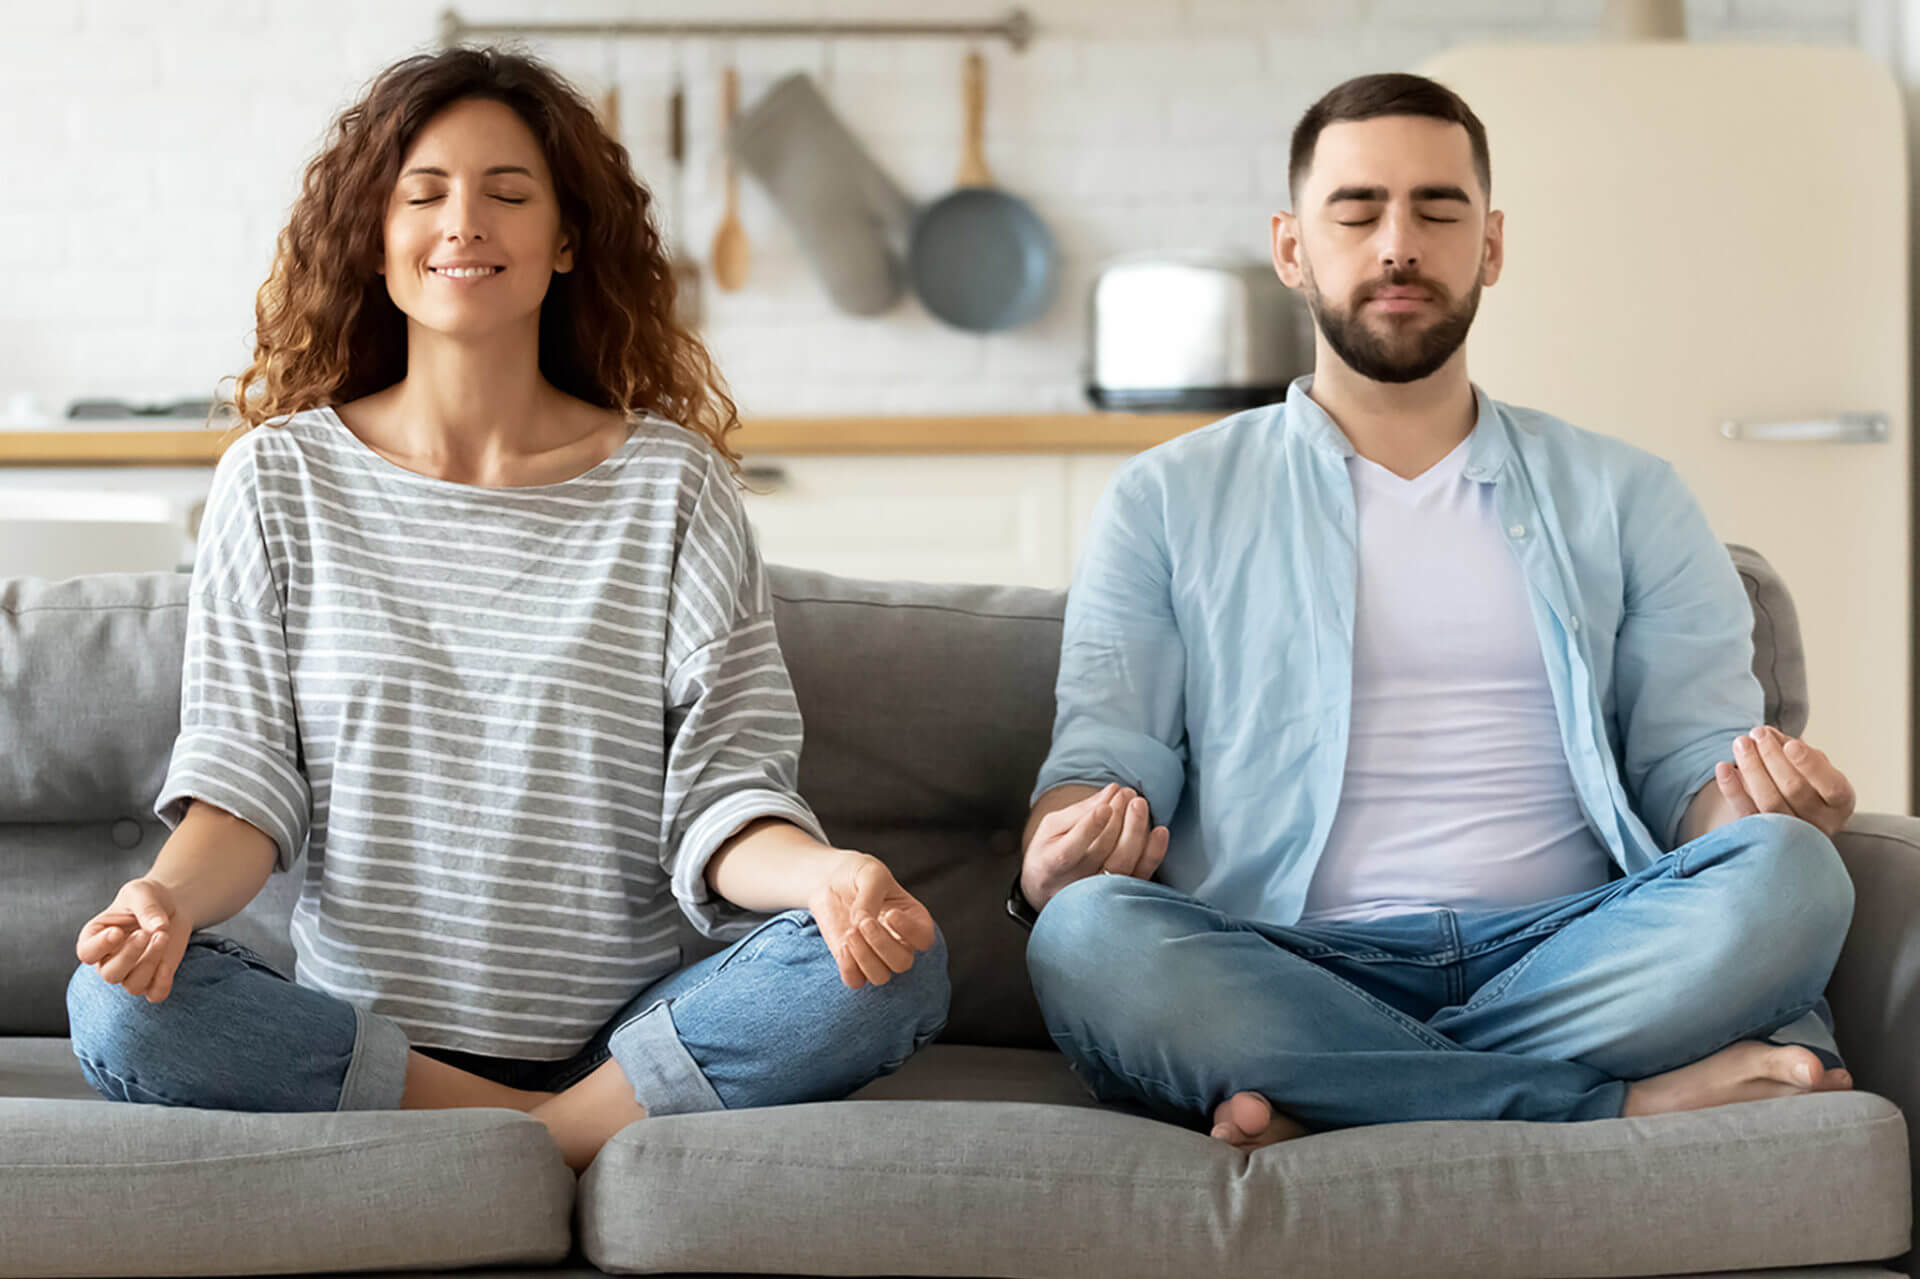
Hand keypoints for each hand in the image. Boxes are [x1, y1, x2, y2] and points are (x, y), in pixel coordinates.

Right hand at [74, 878, 190, 1002]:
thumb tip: (158, 928)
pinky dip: (162, 984)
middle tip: (145, 933)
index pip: (87, 953)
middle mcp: (109, 960)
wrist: (171, 905)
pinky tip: (167, 964)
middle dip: (129, 955)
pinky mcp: (155, 978)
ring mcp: (131, 973)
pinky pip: (155, 994)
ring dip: (150, 963)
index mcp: (96, 938)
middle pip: (110, 974)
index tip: (118, 932)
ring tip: (162, 936)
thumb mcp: (142, 893)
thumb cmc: (148, 898)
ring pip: (133, 985)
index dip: (100, 946)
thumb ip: (146, 908)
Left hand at [806, 853, 938, 989]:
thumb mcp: (870, 874)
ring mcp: (876, 955)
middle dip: (881, 944)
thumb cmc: (859, 874)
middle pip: (902, 962)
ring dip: (864, 957)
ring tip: (850, 933)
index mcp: (913, 919)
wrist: (831, 880)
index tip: (890, 914)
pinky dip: (849, 968)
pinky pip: (856, 981)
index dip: (909, 932)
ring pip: (881, 976)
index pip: (924, 938)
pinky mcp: (853, 962)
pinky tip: (843, 945)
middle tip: (863, 921)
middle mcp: (899, 942)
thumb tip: (861, 923)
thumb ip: (870, 896)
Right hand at [1021, 782, 1169, 912]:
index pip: (1069, 852)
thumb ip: (1080, 810)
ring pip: (1122, 865)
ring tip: (1138, 804)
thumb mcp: (1053, 828)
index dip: (1089, 829)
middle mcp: (1072, 886)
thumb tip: (1112, 790)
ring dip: (1135, 831)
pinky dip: (1153, 854)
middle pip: (1101, 854)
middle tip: (1126, 793)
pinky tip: (1160, 831)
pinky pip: (1141, 876)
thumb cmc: (1050, 851)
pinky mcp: (1120, 896)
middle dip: (1117, 819)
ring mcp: (1097, 894)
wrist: (1051, 888)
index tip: (1105, 806)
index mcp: (1048, 867)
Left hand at [1715, 725, 1855, 838]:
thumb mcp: (1811, 765)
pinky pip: (1746, 813)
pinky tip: (1723, 767)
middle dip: (1772, 757)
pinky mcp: (1763, 837)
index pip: (1831, 787)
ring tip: (1741, 743)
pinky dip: (1732, 789)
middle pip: (1795, 790)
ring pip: (1770, 802)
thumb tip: (1767, 734)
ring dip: (1752, 769)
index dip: (1810, 766)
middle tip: (1757, 733)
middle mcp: (1821, 823)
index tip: (1790, 745)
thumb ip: (1793, 748)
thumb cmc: (1808, 783)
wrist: (1796, 818)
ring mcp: (1792, 833)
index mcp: (1840, 803)